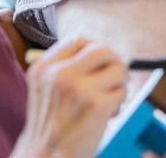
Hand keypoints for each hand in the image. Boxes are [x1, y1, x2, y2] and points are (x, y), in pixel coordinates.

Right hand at [11, 37, 127, 157]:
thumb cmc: (51, 126)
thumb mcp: (45, 90)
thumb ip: (67, 67)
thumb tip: (104, 50)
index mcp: (43, 67)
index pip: (79, 40)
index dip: (95, 48)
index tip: (101, 62)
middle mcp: (59, 74)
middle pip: (102, 49)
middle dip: (115, 62)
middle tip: (116, 76)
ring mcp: (78, 89)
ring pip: (118, 68)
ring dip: (119, 83)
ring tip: (109, 98)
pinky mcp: (96, 105)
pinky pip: (122, 91)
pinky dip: (119, 102)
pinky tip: (107, 114)